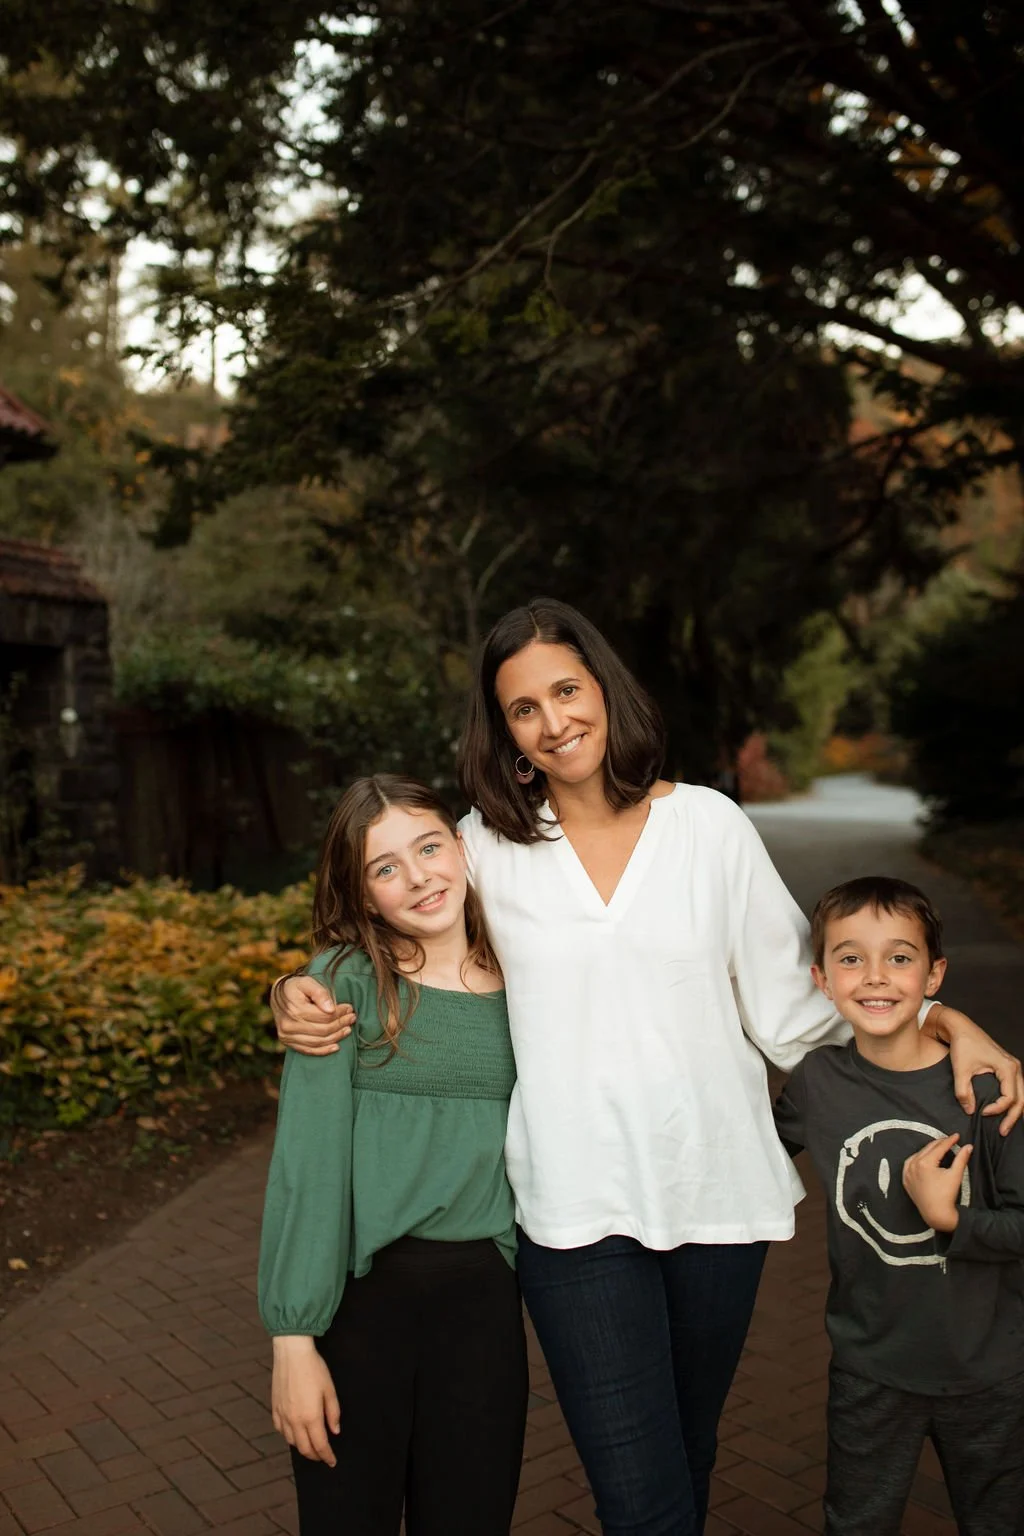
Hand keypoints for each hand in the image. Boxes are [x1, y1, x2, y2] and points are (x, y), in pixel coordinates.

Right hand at [271, 1336, 340, 1463]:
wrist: (292, 1353)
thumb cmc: (314, 1368)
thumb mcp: (329, 1389)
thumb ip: (333, 1413)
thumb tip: (335, 1431)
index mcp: (311, 1417)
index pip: (320, 1445)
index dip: (327, 1456)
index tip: (332, 1461)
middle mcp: (294, 1420)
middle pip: (304, 1448)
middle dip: (315, 1455)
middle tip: (323, 1456)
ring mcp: (283, 1415)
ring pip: (291, 1441)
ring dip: (302, 1447)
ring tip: (310, 1446)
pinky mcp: (275, 1408)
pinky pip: (280, 1430)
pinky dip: (288, 1436)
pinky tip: (294, 1433)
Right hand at [272, 973, 354, 1054]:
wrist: (277, 995)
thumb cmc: (296, 987)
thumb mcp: (307, 982)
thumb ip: (320, 993)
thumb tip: (331, 1009)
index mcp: (294, 1009)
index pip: (324, 1016)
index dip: (339, 1013)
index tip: (349, 1008)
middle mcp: (289, 1025)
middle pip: (322, 1030)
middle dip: (340, 1024)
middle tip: (352, 1018)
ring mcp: (286, 1035)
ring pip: (317, 1042)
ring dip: (335, 1037)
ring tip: (347, 1029)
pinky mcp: (287, 1042)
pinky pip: (308, 1050)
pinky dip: (323, 1050)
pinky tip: (336, 1046)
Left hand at [902, 1132, 971, 1232]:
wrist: (936, 1214)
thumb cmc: (947, 1195)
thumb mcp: (955, 1175)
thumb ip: (961, 1158)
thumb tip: (968, 1146)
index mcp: (925, 1162)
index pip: (939, 1147)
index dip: (949, 1140)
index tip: (956, 1135)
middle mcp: (913, 1165)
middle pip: (928, 1149)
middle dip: (939, 1144)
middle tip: (949, 1140)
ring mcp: (907, 1172)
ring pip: (918, 1155)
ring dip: (928, 1150)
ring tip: (939, 1148)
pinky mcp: (906, 1179)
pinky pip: (910, 1164)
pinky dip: (917, 1159)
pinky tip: (923, 1158)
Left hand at [926, 1005, 1023, 1133]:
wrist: (960, 1028)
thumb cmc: (962, 1045)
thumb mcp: (961, 1070)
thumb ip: (964, 1092)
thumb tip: (970, 1111)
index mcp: (1007, 1067)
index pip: (1010, 1097)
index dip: (997, 1109)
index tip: (981, 1113)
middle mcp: (1014, 1067)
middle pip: (1022, 1098)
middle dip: (1013, 1117)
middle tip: (1003, 1132)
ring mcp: (1013, 1067)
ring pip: (1021, 1094)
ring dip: (1014, 1110)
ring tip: (1005, 1125)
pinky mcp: (1007, 1067)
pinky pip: (1015, 1088)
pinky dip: (1012, 1101)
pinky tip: (1003, 1111)